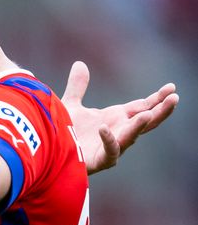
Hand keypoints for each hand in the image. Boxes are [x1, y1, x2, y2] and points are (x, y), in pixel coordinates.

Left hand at [61, 61, 178, 173]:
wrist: (48, 153)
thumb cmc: (62, 132)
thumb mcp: (70, 104)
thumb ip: (78, 86)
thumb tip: (79, 63)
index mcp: (115, 118)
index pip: (142, 106)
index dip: (157, 98)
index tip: (171, 87)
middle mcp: (118, 132)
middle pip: (145, 121)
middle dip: (160, 111)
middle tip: (174, 98)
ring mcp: (111, 147)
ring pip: (131, 137)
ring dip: (139, 126)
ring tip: (148, 114)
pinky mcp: (100, 161)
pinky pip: (109, 151)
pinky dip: (109, 140)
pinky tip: (104, 128)